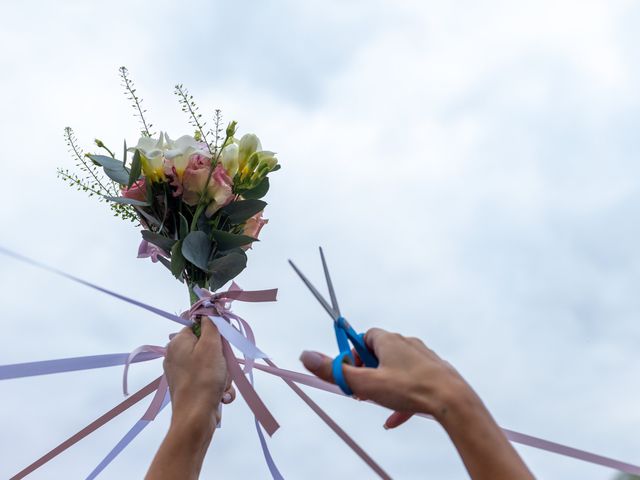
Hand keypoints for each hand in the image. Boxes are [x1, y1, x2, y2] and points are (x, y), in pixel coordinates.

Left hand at [164, 317, 235, 433]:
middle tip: (224, 365)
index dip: (214, 327)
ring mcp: (183, 373)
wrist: (196, 419)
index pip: (197, 323)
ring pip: (212, 364)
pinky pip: (210, 380)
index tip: (224, 336)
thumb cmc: (203, 379)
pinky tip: (222, 395)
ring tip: (223, 384)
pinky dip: (219, 387)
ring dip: (224, 374)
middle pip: (208, 344)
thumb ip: (211, 323)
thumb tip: (208, 306)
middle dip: (222, 356)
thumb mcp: (211, 345)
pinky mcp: (190, 388)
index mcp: (177, 342)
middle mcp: (176, 355)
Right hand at [300, 328, 472, 427]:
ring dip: (383, 386)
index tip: (349, 372)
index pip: (364, 337)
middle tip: (361, 390)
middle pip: (379, 353)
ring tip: (377, 403)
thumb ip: (335, 372)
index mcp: (389, 340)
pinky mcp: (433, 374)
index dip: (353, 354)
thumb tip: (306, 355)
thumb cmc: (410, 388)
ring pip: (395, 370)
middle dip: (367, 371)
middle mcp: (406, 344)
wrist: (452, 400)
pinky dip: (400, 400)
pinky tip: (394, 420)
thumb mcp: (366, 383)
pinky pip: (411, 385)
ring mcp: (422, 359)